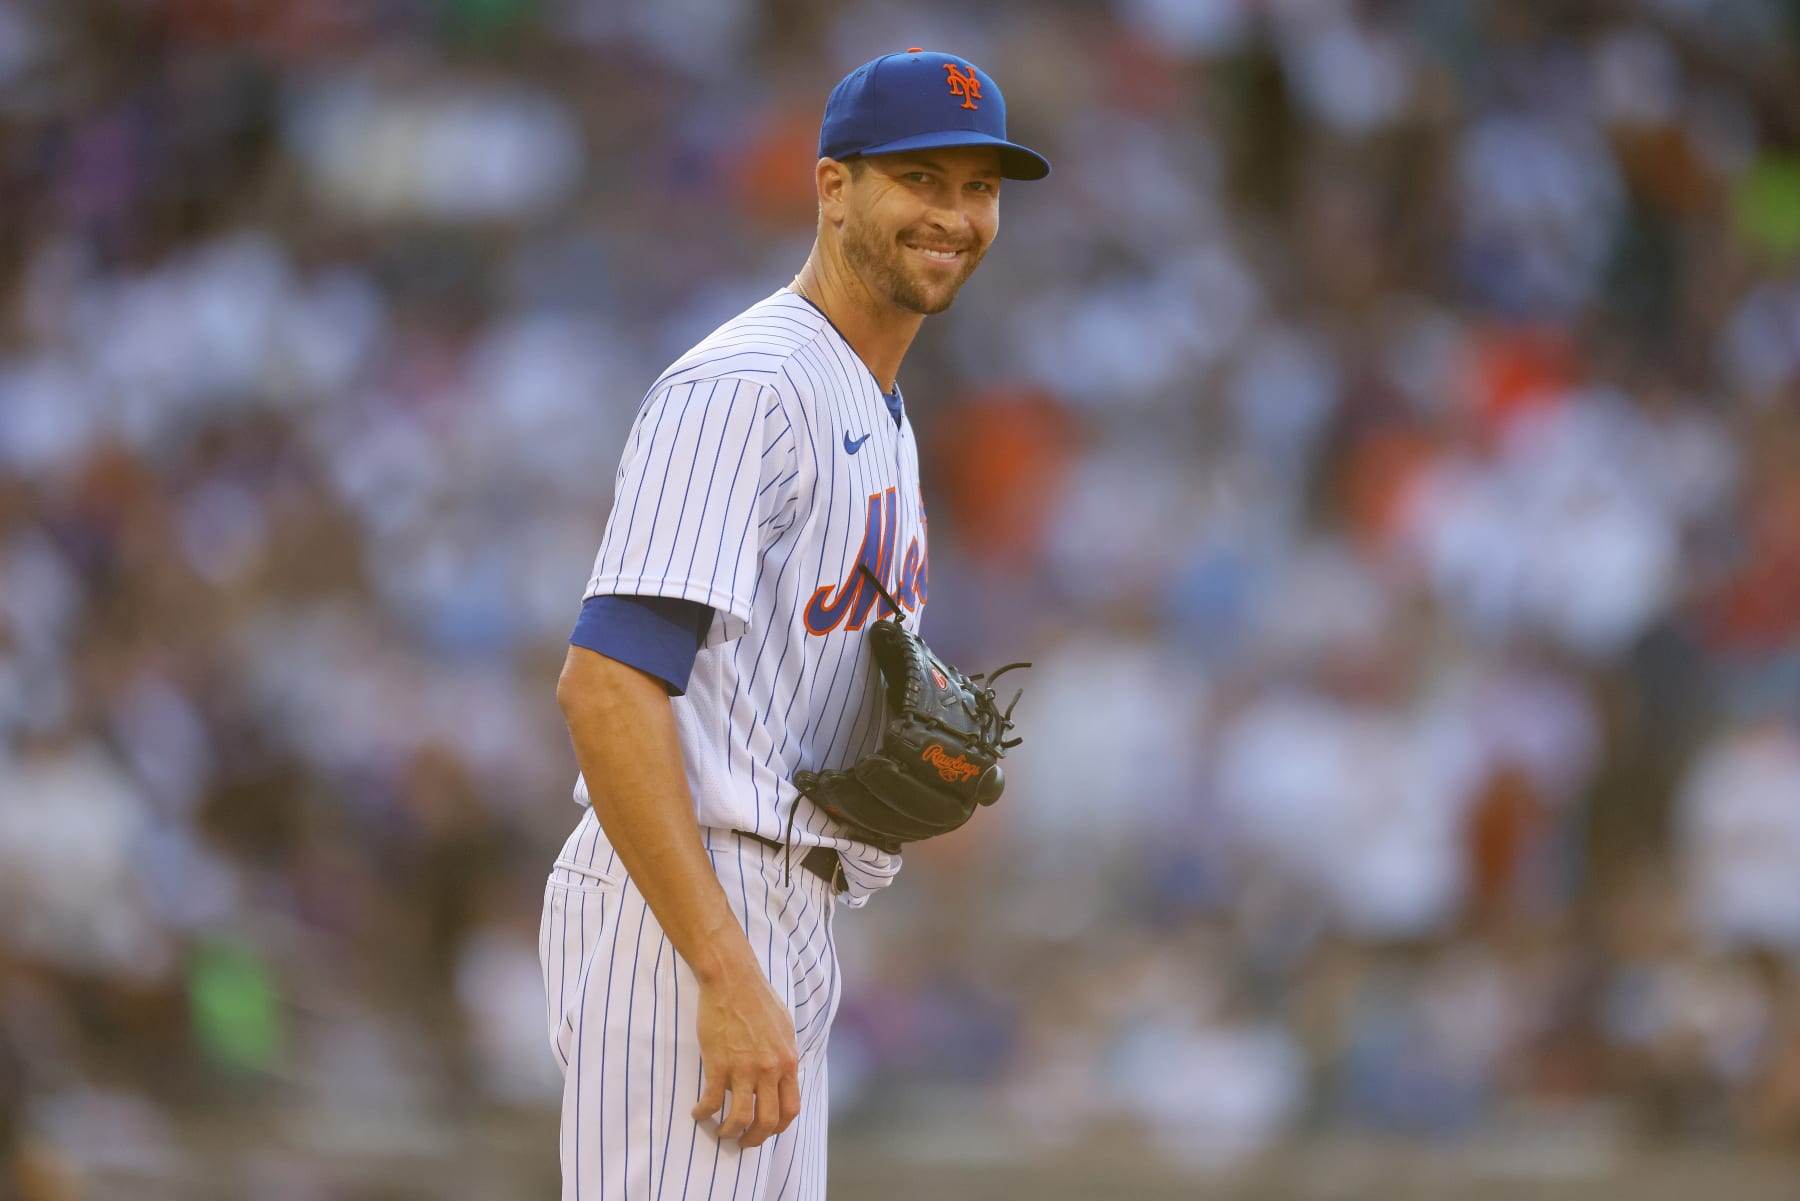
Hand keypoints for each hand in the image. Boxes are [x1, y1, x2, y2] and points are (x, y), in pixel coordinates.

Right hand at [690, 961, 800, 1148]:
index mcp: (787, 1061)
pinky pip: (711, 1101)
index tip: (767, 1130)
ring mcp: (743, 1068)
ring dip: (729, 1132)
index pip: (790, 1109)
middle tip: (742, 1142)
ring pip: (740, 1118)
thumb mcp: (784, 1028)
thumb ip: (785, 1056)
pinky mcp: (718, 1064)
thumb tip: (784, 1075)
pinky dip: (703, 1113)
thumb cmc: (758, 999)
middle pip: (767, 1121)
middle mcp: (769, 1069)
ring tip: (720, 1132)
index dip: (779, 1127)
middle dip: (754, 1139)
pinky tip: (698, 1113)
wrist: (733, 979)